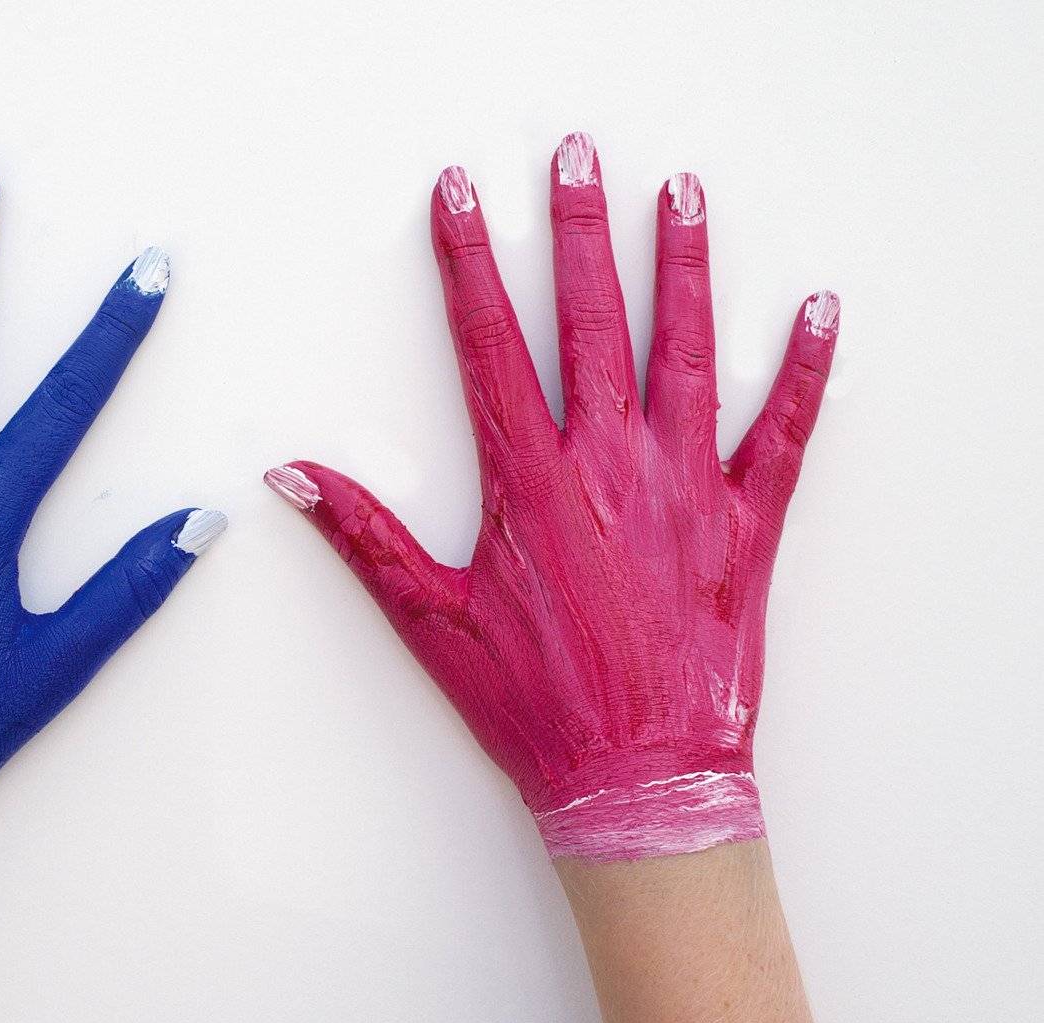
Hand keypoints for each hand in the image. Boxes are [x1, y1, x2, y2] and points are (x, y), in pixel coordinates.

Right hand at [265, 133, 837, 860]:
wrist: (637, 782)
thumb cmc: (533, 706)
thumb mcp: (430, 621)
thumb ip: (363, 537)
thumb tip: (292, 476)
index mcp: (531, 482)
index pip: (489, 343)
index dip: (468, 260)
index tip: (460, 195)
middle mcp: (612, 467)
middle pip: (591, 321)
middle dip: (576, 230)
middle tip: (575, 155)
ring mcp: (687, 489)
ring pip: (686, 352)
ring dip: (681, 267)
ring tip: (678, 194)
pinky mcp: (748, 525)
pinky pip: (782, 433)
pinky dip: (802, 371)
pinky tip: (816, 313)